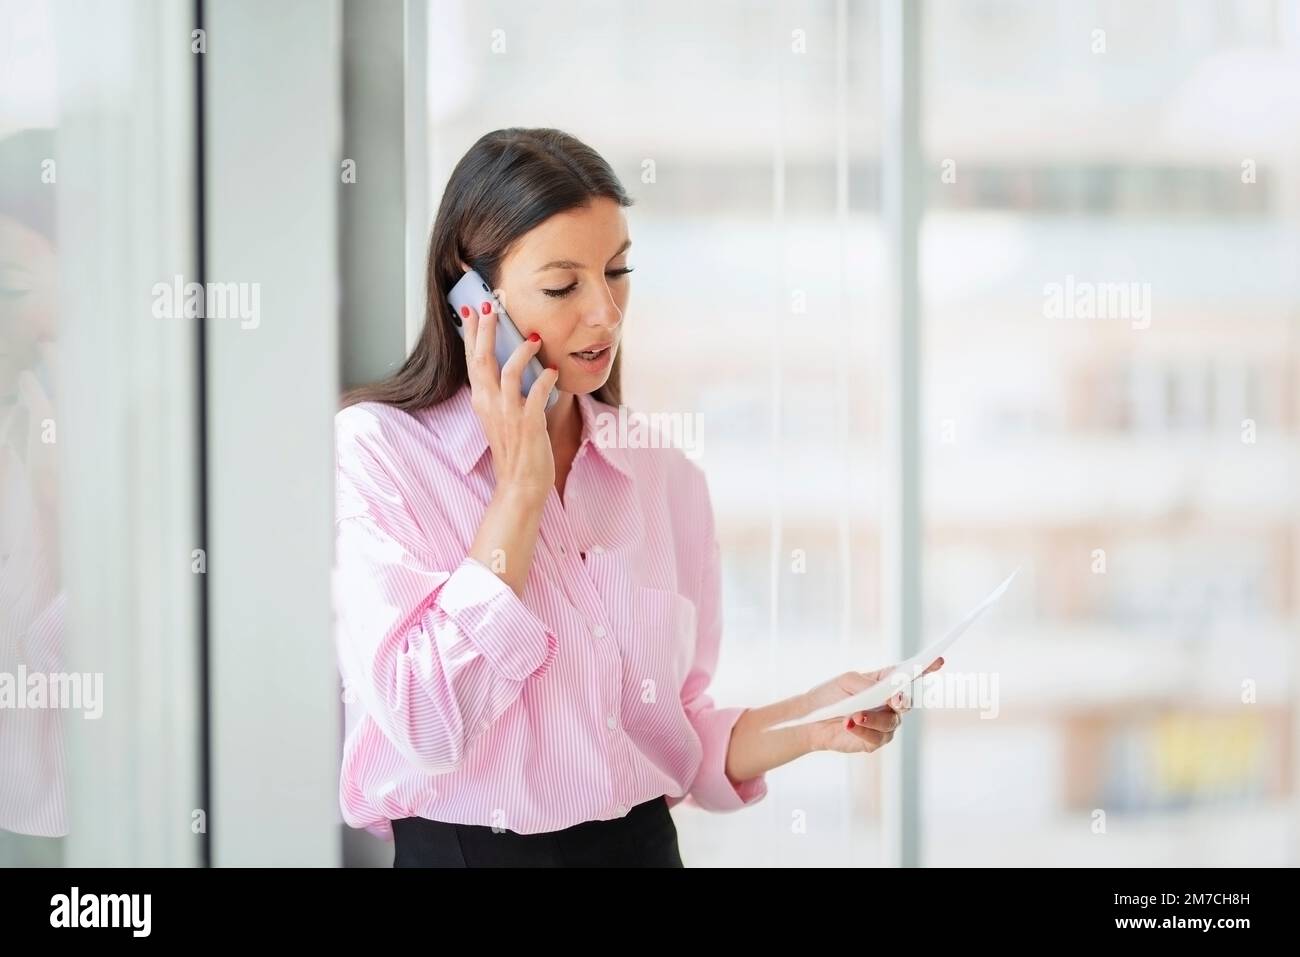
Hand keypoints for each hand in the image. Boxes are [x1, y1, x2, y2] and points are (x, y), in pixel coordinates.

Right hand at [459, 296, 558, 505]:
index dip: (471, 335)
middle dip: (486, 331)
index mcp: (481, 402)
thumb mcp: (500, 418)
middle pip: (482, 359)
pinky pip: (536, 394)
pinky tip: (553, 371)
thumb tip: (511, 366)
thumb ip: (501, 394)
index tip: (470, 310)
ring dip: (521, 352)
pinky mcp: (528, 424)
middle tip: (490, 306)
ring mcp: (508, 415)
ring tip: (533, 337)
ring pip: (507, 372)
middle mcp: (489, 405)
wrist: (520, 486)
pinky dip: (545, 379)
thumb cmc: (515, 451)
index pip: (472, 361)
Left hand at [800, 657, 944, 753]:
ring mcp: (885, 723)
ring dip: (873, 718)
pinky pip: (875, 738)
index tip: (938, 661)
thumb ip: (867, 685)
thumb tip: (887, 694)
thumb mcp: (846, 681)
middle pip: (905, 702)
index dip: (926, 668)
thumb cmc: (832, 694)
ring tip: (855, 715)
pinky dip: (862, 730)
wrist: (812, 719)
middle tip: (895, 698)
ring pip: (889, 722)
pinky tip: (849, 724)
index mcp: (886, 682)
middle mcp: (890, 703)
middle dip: (902, 699)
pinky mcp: (874, 741)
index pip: (909, 674)